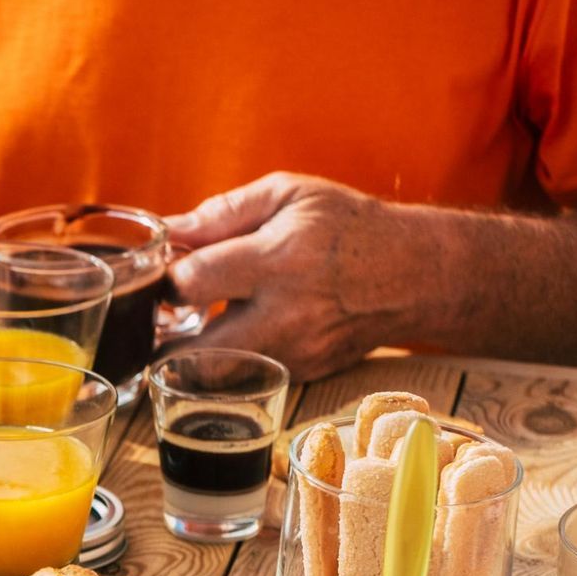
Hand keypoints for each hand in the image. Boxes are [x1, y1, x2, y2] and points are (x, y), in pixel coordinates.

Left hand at [165, 173, 437, 380]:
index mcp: (279, 260)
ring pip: (215, 378)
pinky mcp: (302, 375)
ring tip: (191, 331)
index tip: (164, 274)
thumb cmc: (346, 226)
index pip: (193, 282)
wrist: (414, 274)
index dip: (165, 280)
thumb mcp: (288, 195)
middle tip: (162, 320)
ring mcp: (295, 353)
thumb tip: (166, 230)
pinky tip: (233, 336)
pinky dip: (228, 363)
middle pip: (195, 355)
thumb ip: (222, 213)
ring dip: (191, 359)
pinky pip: (245, 379)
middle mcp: (287, 315)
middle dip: (163, 342)